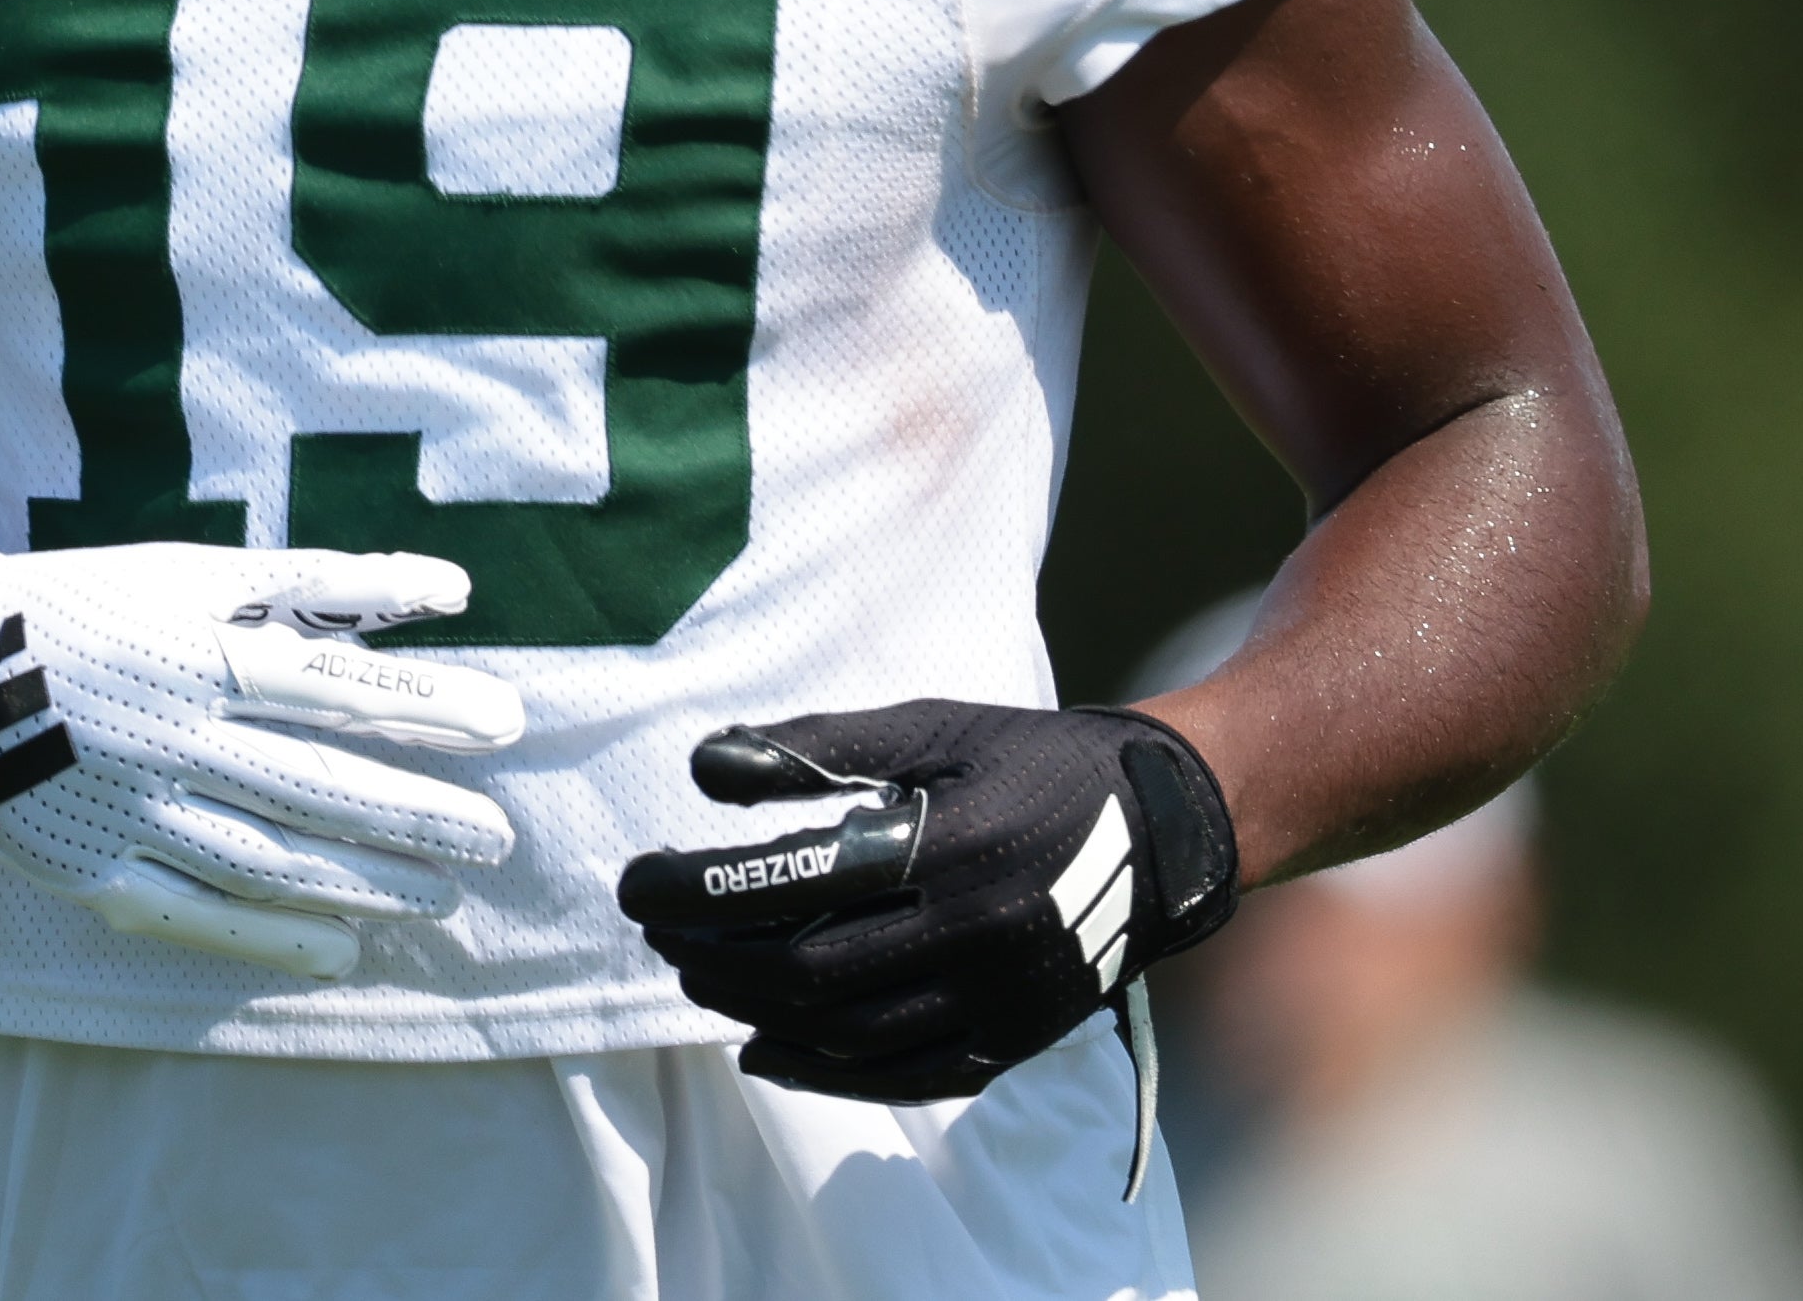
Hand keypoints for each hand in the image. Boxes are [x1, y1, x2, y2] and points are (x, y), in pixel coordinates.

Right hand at [0, 544, 526, 980]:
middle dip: (415, 814)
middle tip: (496, 837)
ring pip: (264, 860)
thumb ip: (319, 584)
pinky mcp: (94, 871)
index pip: (331, 684)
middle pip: (312, 785)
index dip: (422, 704)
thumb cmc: (94, 606)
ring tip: (440, 896)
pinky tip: (342, 951)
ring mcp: (130, 811)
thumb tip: (447, 587)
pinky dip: (272, 940)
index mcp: (192, 649)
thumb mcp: (193, 572)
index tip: (507, 723)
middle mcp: (168, 736)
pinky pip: (195, 917)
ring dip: (361, 881)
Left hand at [616, 701, 1237, 1106]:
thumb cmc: (1032, 763)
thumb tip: (705, 766)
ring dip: (754, 1009)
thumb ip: (823, 746)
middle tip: (660, 930)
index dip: (702, 890)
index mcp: (952, 844)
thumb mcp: (936, 728)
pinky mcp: (1011, 1041)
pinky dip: (823, 1070)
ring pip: (847, 1032)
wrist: (1162, 831)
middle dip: (714, 955)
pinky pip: (902, 1075)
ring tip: (700, 973)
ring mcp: (997, 999)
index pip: (796, 882)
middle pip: (811, 971)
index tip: (639, 881)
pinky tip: (765, 1046)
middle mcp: (976, 932)